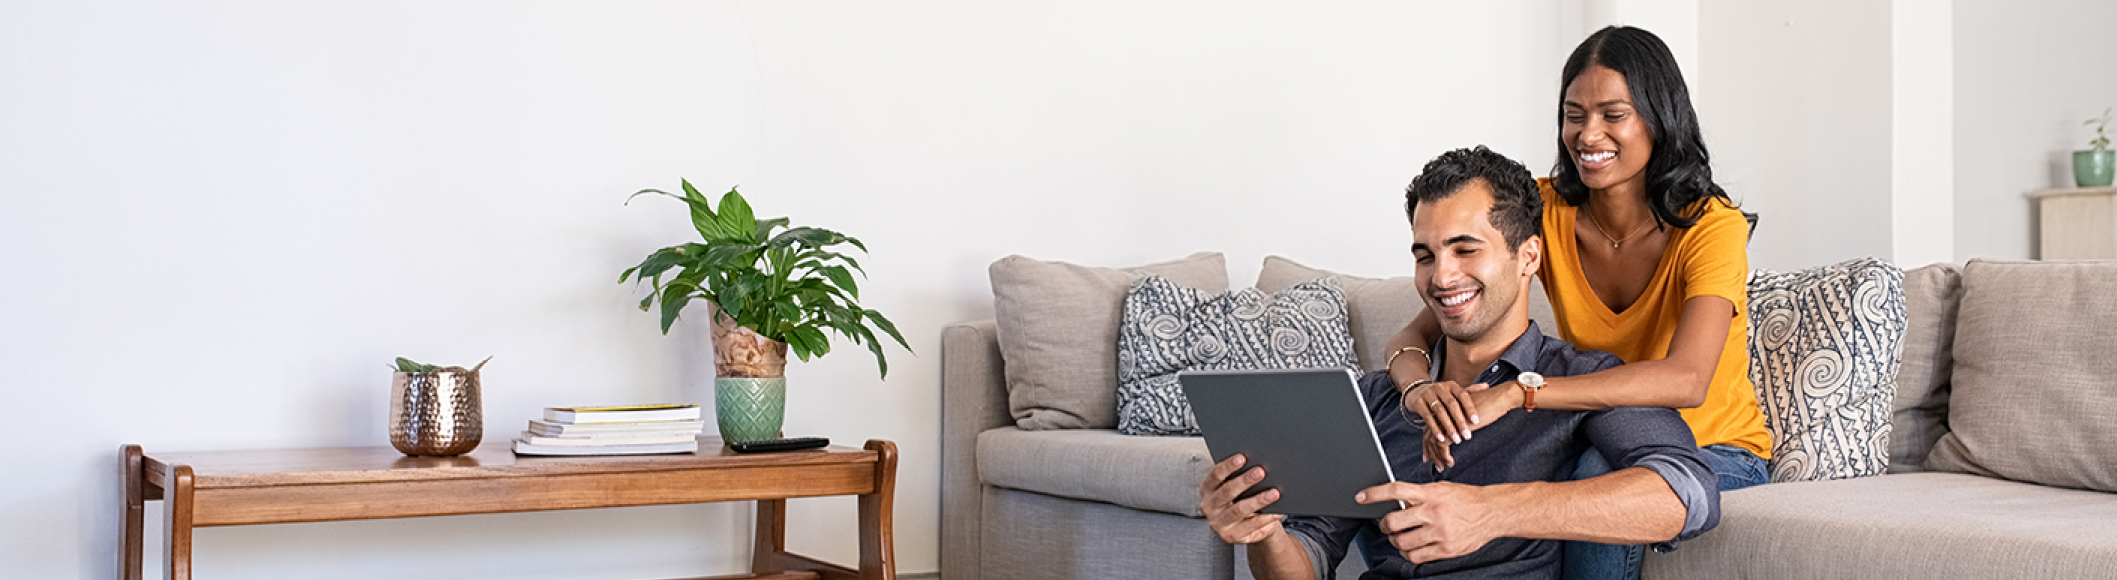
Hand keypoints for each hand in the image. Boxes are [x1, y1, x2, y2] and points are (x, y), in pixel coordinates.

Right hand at [1198, 454, 1285, 544]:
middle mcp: (1209, 507)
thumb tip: (1258, 465)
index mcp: (1207, 490)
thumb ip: (1240, 477)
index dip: (1228, 466)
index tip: (1242, 457)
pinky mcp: (1231, 536)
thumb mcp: (1237, 487)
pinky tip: (1277, 511)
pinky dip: (1266, 518)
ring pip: (1239, 510)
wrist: (1248, 525)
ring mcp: (1219, 523)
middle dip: (1244, 481)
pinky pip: (1251, 526)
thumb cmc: (1243, 499)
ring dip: (1258, 500)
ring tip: (1274, 493)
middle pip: (1226, 492)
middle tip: (1261, 472)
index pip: (1215, 475)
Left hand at [1355, 481, 1501, 563]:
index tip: (1361, 497)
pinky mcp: (1445, 549)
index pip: (1396, 491)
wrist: (1491, 512)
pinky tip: (1411, 547)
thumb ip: (1418, 496)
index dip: (1374, 494)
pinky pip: (1416, 556)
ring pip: (1402, 542)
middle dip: (1384, 525)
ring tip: (1400, 537)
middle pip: (1393, 521)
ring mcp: (1439, 532)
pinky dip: (1408, 553)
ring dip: (1396, 541)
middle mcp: (1433, 512)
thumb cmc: (1465, 499)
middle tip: (1386, 525)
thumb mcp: (1440, 489)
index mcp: (1430, 493)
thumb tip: (1395, 503)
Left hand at [1408, 381, 1520, 470]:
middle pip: (1428, 435)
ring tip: (1442, 467)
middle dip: (1430, 451)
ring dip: (1437, 456)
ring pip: (1434, 441)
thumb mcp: (1470, 413)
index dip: (1428, 442)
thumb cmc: (1488, 404)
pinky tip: (1451, 463)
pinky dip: (1444, 455)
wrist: (1498, 398)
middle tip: (1433, 464)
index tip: (1430, 455)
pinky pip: (1442, 444)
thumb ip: (1462, 421)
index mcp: (1445, 409)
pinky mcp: (1453, 427)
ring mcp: (1446, 420)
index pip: (1430, 427)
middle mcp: (1442, 414)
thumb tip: (1461, 434)